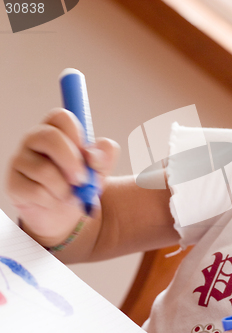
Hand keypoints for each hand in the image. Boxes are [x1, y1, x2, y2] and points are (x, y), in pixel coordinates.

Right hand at [4, 108, 119, 245]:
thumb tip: (93, 154)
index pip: (61, 117)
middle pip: (49, 137)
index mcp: (57, 130)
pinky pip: (36, 191)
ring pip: (44, 170)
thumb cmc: (81, 183)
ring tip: (69, 193)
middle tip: (83, 179)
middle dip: (72, 161)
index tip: (87, 154)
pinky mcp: (13, 183)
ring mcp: (20, 160)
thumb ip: (105, 155)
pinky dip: (53, 200)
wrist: (67, 214)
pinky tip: (54, 200)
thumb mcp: (101, 168)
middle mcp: (34, 140)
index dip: (77, 134)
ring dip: (65, 188)